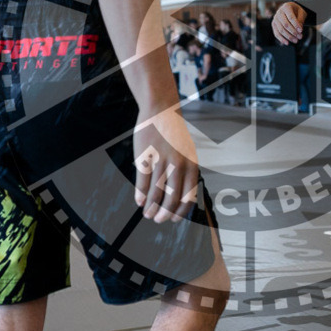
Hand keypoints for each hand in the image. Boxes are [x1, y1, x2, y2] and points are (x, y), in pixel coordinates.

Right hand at [133, 108, 199, 223]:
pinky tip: (138, 202)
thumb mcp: (187, 152)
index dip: (180, 212)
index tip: (173, 220)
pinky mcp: (146, 156)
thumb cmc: (174, 135)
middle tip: (158, 220)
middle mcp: (178, 164)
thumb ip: (186, 173)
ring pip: (156, 193)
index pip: (188, 197)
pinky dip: (140, 195)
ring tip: (146, 214)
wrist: (161, 110)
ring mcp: (161, 161)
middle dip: (164, 214)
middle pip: (171, 199)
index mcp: (191, 164)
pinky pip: (143, 182)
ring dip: (150, 208)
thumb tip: (182, 199)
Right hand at [272, 2, 305, 44]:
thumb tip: (299, 29)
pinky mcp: (274, 25)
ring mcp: (275, 19)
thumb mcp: (301, 12)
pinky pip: (276, 33)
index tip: (301, 31)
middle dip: (293, 32)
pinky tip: (287, 43)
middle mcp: (279, 12)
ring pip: (281, 30)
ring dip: (289, 37)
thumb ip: (300, 20)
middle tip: (300, 37)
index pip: (291, 17)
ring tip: (296, 41)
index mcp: (286, 7)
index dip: (296, 25)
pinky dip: (281, 39)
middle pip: (285, 24)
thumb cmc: (296, 11)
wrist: (290, 9)